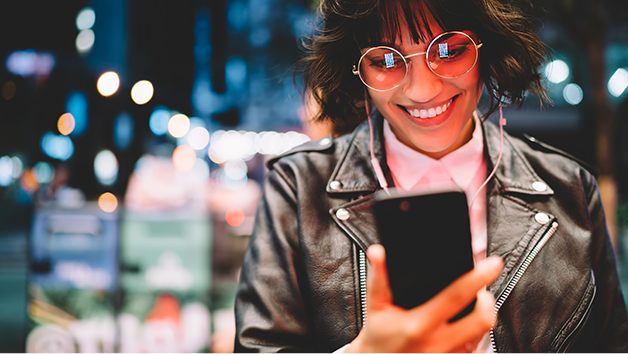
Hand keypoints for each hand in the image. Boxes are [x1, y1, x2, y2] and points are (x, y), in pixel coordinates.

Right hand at [345, 245, 502, 353]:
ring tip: (473, 310)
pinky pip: (473, 353)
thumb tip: (377, 251)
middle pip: (482, 321)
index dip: (478, 277)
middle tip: (483, 292)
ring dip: (481, 321)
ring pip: (481, 339)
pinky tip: (465, 332)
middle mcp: (437, 344)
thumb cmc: (376, 338)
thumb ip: (378, 278)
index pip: (457, 296)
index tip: (493, 263)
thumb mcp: (375, 306)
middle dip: (489, 302)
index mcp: (419, 324)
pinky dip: (474, 340)